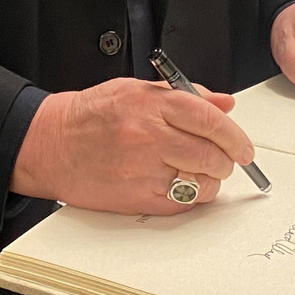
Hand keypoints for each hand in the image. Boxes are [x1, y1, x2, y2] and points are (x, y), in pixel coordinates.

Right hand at [12, 78, 249, 213]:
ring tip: (200, 174)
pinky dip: (190, 198)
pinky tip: (182, 187)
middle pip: (210, 154)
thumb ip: (185, 95)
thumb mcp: (136, 90)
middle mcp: (148, 136)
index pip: (209, 120)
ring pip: (200, 183)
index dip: (235, 136)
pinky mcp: (136, 197)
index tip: (243, 147)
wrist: (51, 143)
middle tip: (224, 161)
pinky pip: (181, 204)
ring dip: (210, 181)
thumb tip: (224, 104)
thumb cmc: (91, 115)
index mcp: (150, 104)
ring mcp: (142, 170)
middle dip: (225, 161)